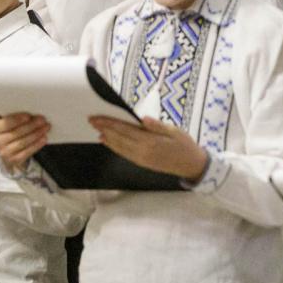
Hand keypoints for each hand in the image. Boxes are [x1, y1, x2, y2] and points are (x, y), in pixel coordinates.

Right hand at [0, 112, 49, 171]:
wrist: (7, 149)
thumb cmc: (7, 130)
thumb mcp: (3, 121)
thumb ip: (2, 112)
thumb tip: (1, 102)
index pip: (5, 123)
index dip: (17, 120)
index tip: (28, 116)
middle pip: (16, 133)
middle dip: (31, 125)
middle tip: (42, 119)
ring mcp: (5, 153)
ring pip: (23, 142)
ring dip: (36, 134)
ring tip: (46, 127)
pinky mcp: (14, 160)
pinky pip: (27, 152)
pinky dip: (37, 145)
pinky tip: (44, 138)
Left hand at [89, 116, 208, 181]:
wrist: (191, 165)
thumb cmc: (184, 144)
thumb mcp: (174, 131)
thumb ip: (157, 126)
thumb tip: (142, 119)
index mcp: (150, 141)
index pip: (125, 130)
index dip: (110, 123)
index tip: (98, 117)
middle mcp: (143, 151)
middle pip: (119, 138)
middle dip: (104, 129)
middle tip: (91, 120)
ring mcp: (141, 159)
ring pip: (120, 147)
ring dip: (107, 138)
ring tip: (96, 130)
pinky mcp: (142, 163)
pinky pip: (125, 154)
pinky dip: (114, 147)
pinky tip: (108, 142)